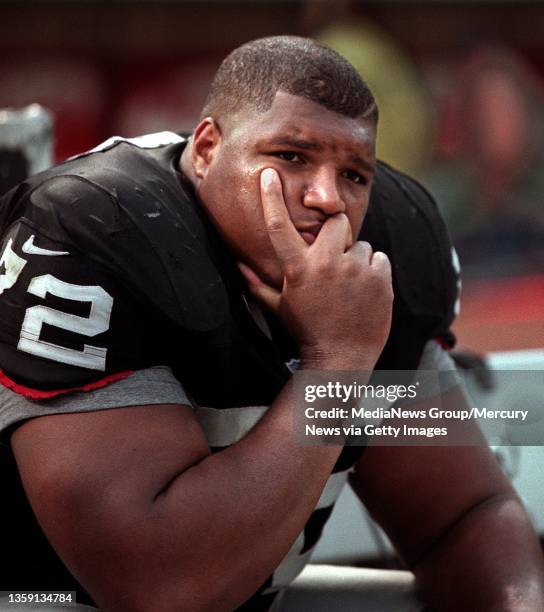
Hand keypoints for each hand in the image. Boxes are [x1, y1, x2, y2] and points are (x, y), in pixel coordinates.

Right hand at [238, 168, 392, 369]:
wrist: (342, 358)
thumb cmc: (307, 331)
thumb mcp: (280, 307)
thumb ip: (257, 284)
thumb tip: (237, 265)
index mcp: (298, 270)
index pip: (279, 226)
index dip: (271, 197)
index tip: (269, 174)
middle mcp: (327, 264)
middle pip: (336, 221)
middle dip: (336, 233)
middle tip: (334, 257)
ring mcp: (356, 271)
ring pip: (361, 244)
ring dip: (355, 259)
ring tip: (349, 286)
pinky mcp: (380, 279)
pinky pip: (379, 259)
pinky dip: (373, 271)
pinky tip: (364, 291)